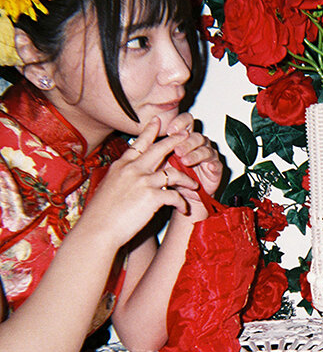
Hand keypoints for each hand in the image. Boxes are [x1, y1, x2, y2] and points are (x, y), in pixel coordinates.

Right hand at [77, 117, 198, 246]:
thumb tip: (129, 177)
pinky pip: (175, 196)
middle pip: (159, 149)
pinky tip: (184, 209)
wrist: (98, 230)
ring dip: (187, 179)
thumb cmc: (101, 214)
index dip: (149, 131)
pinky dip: (182, 202)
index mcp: (121, 166)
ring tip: (195, 185)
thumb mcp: (108, 187)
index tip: (158, 121)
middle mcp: (133, 169)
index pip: (138, 144)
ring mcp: (143, 182)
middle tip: (187, 135)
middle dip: (175, 141)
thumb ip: (122, 178)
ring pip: (174, 173)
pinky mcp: (152, 197)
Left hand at [162, 113, 223, 216]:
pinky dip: (212, 164)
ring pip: (206, 148)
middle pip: (196, 135)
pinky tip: (207, 166)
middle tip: (177, 150)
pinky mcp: (215, 169)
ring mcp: (207, 156)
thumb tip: (144, 132)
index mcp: (183, 138)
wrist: (180, 199)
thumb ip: (153, 148)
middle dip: (186, 142)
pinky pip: (216, 163)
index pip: (186, 122)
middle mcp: (196, 145)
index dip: (180, 122)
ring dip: (195, 153)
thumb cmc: (169, 179)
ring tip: (185, 161)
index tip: (169, 130)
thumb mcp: (157, 162)